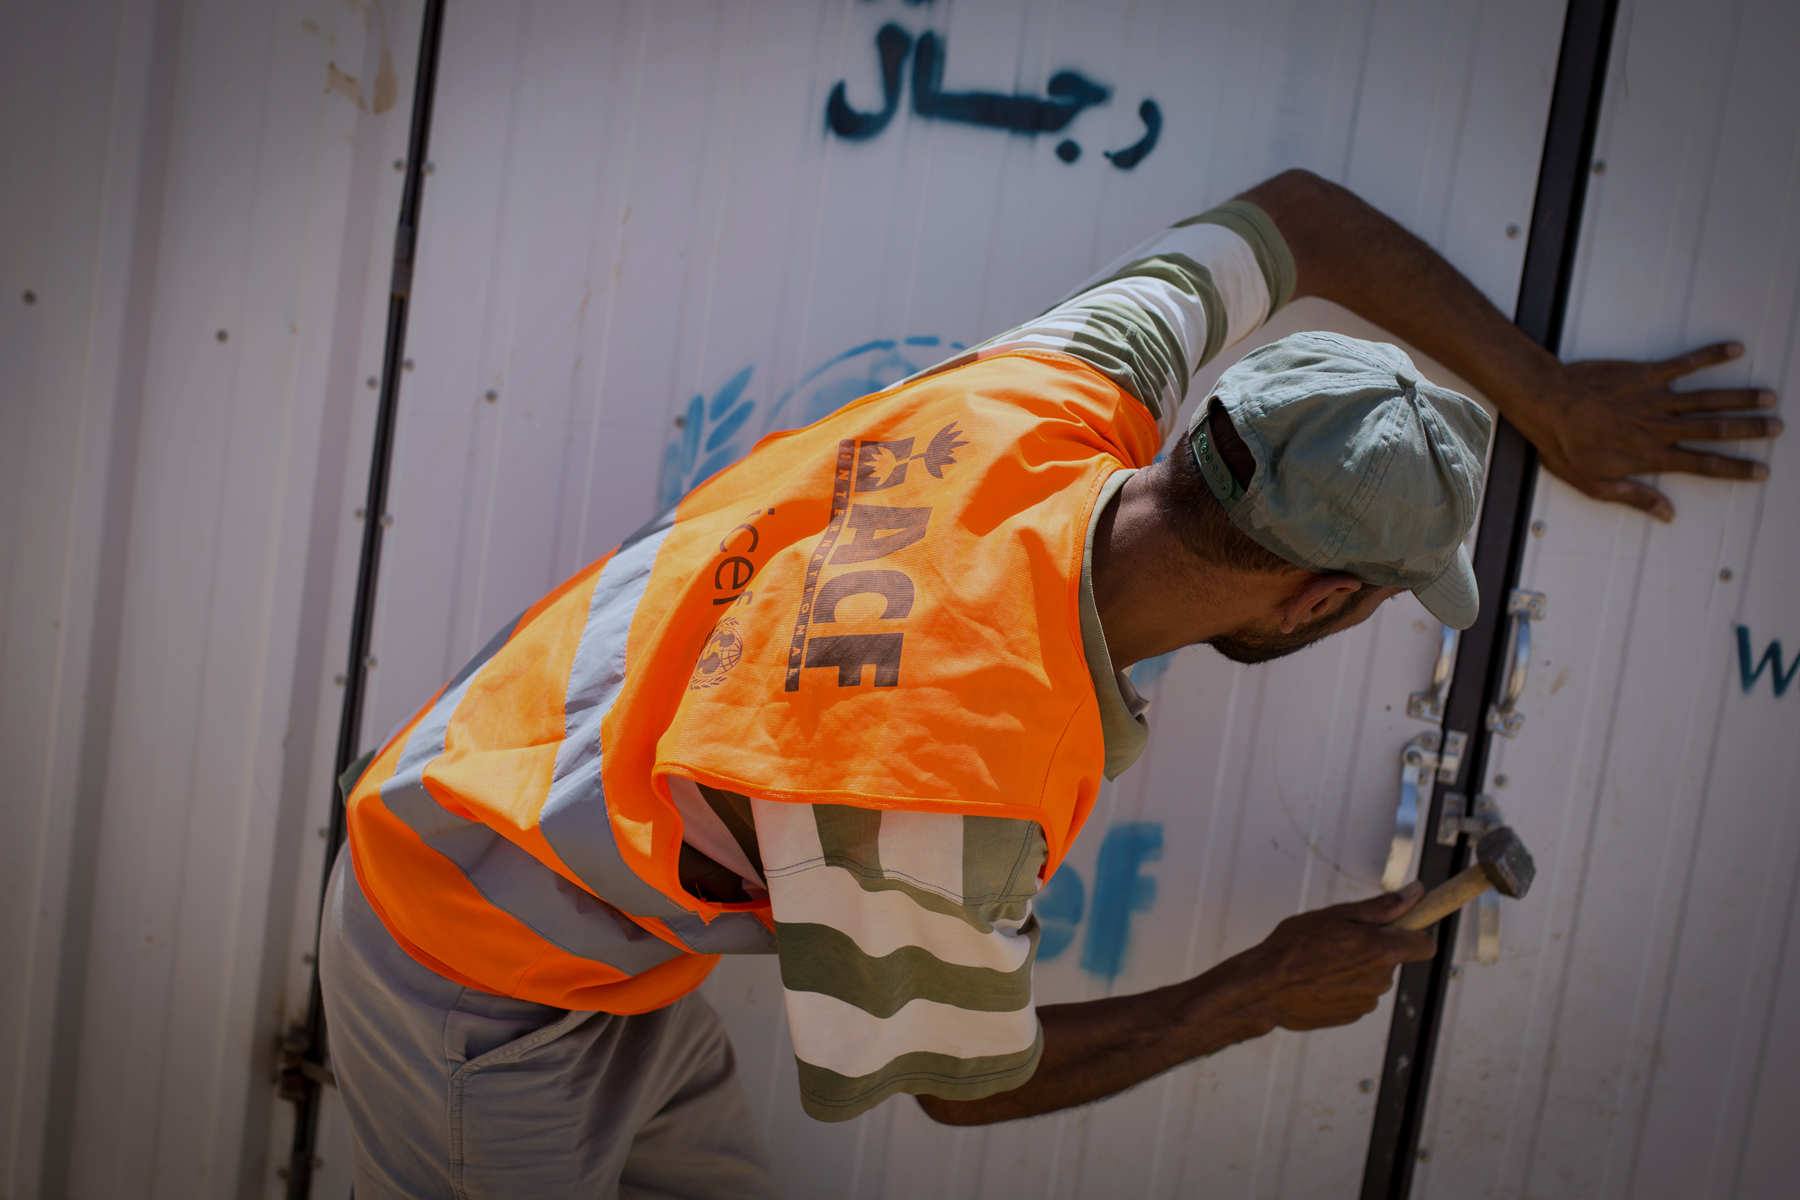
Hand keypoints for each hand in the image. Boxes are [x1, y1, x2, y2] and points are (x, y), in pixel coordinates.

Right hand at [1231, 883, 1436, 1032]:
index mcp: (1381, 951)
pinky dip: (1343, 985)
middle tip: (1340, 938)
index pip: (1425, 944)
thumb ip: (1382, 906)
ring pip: (1372, 977)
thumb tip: (1415, 893)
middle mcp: (1380, 980)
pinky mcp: (1351, 1015)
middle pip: (1391, 958)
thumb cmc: (1294, 948)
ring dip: (1356, 967)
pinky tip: (1318, 978)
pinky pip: (1356, 994)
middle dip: (1373, 947)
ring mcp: (1366, 1001)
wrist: (1265, 988)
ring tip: (1322, 960)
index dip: (1416, 931)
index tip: (1403, 923)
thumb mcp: (1336, 915)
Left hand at [1511, 342, 1781, 521]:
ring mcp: (1654, 398)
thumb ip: (1634, 497)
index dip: (1735, 469)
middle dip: (1749, 430)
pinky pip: (1684, 363)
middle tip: (1777, 428)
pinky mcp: (1645, 374)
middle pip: (1714, 430)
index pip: (1703, 465)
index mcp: (1650, 456)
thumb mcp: (1593, 485)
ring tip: (1769, 397)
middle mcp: (1659, 427)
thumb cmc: (1563, 445)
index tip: (1760, 471)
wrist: (1545, 404)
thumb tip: (1667, 514)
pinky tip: (1735, 349)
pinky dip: (1710, 355)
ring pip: (1707, 398)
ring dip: (1740, 397)